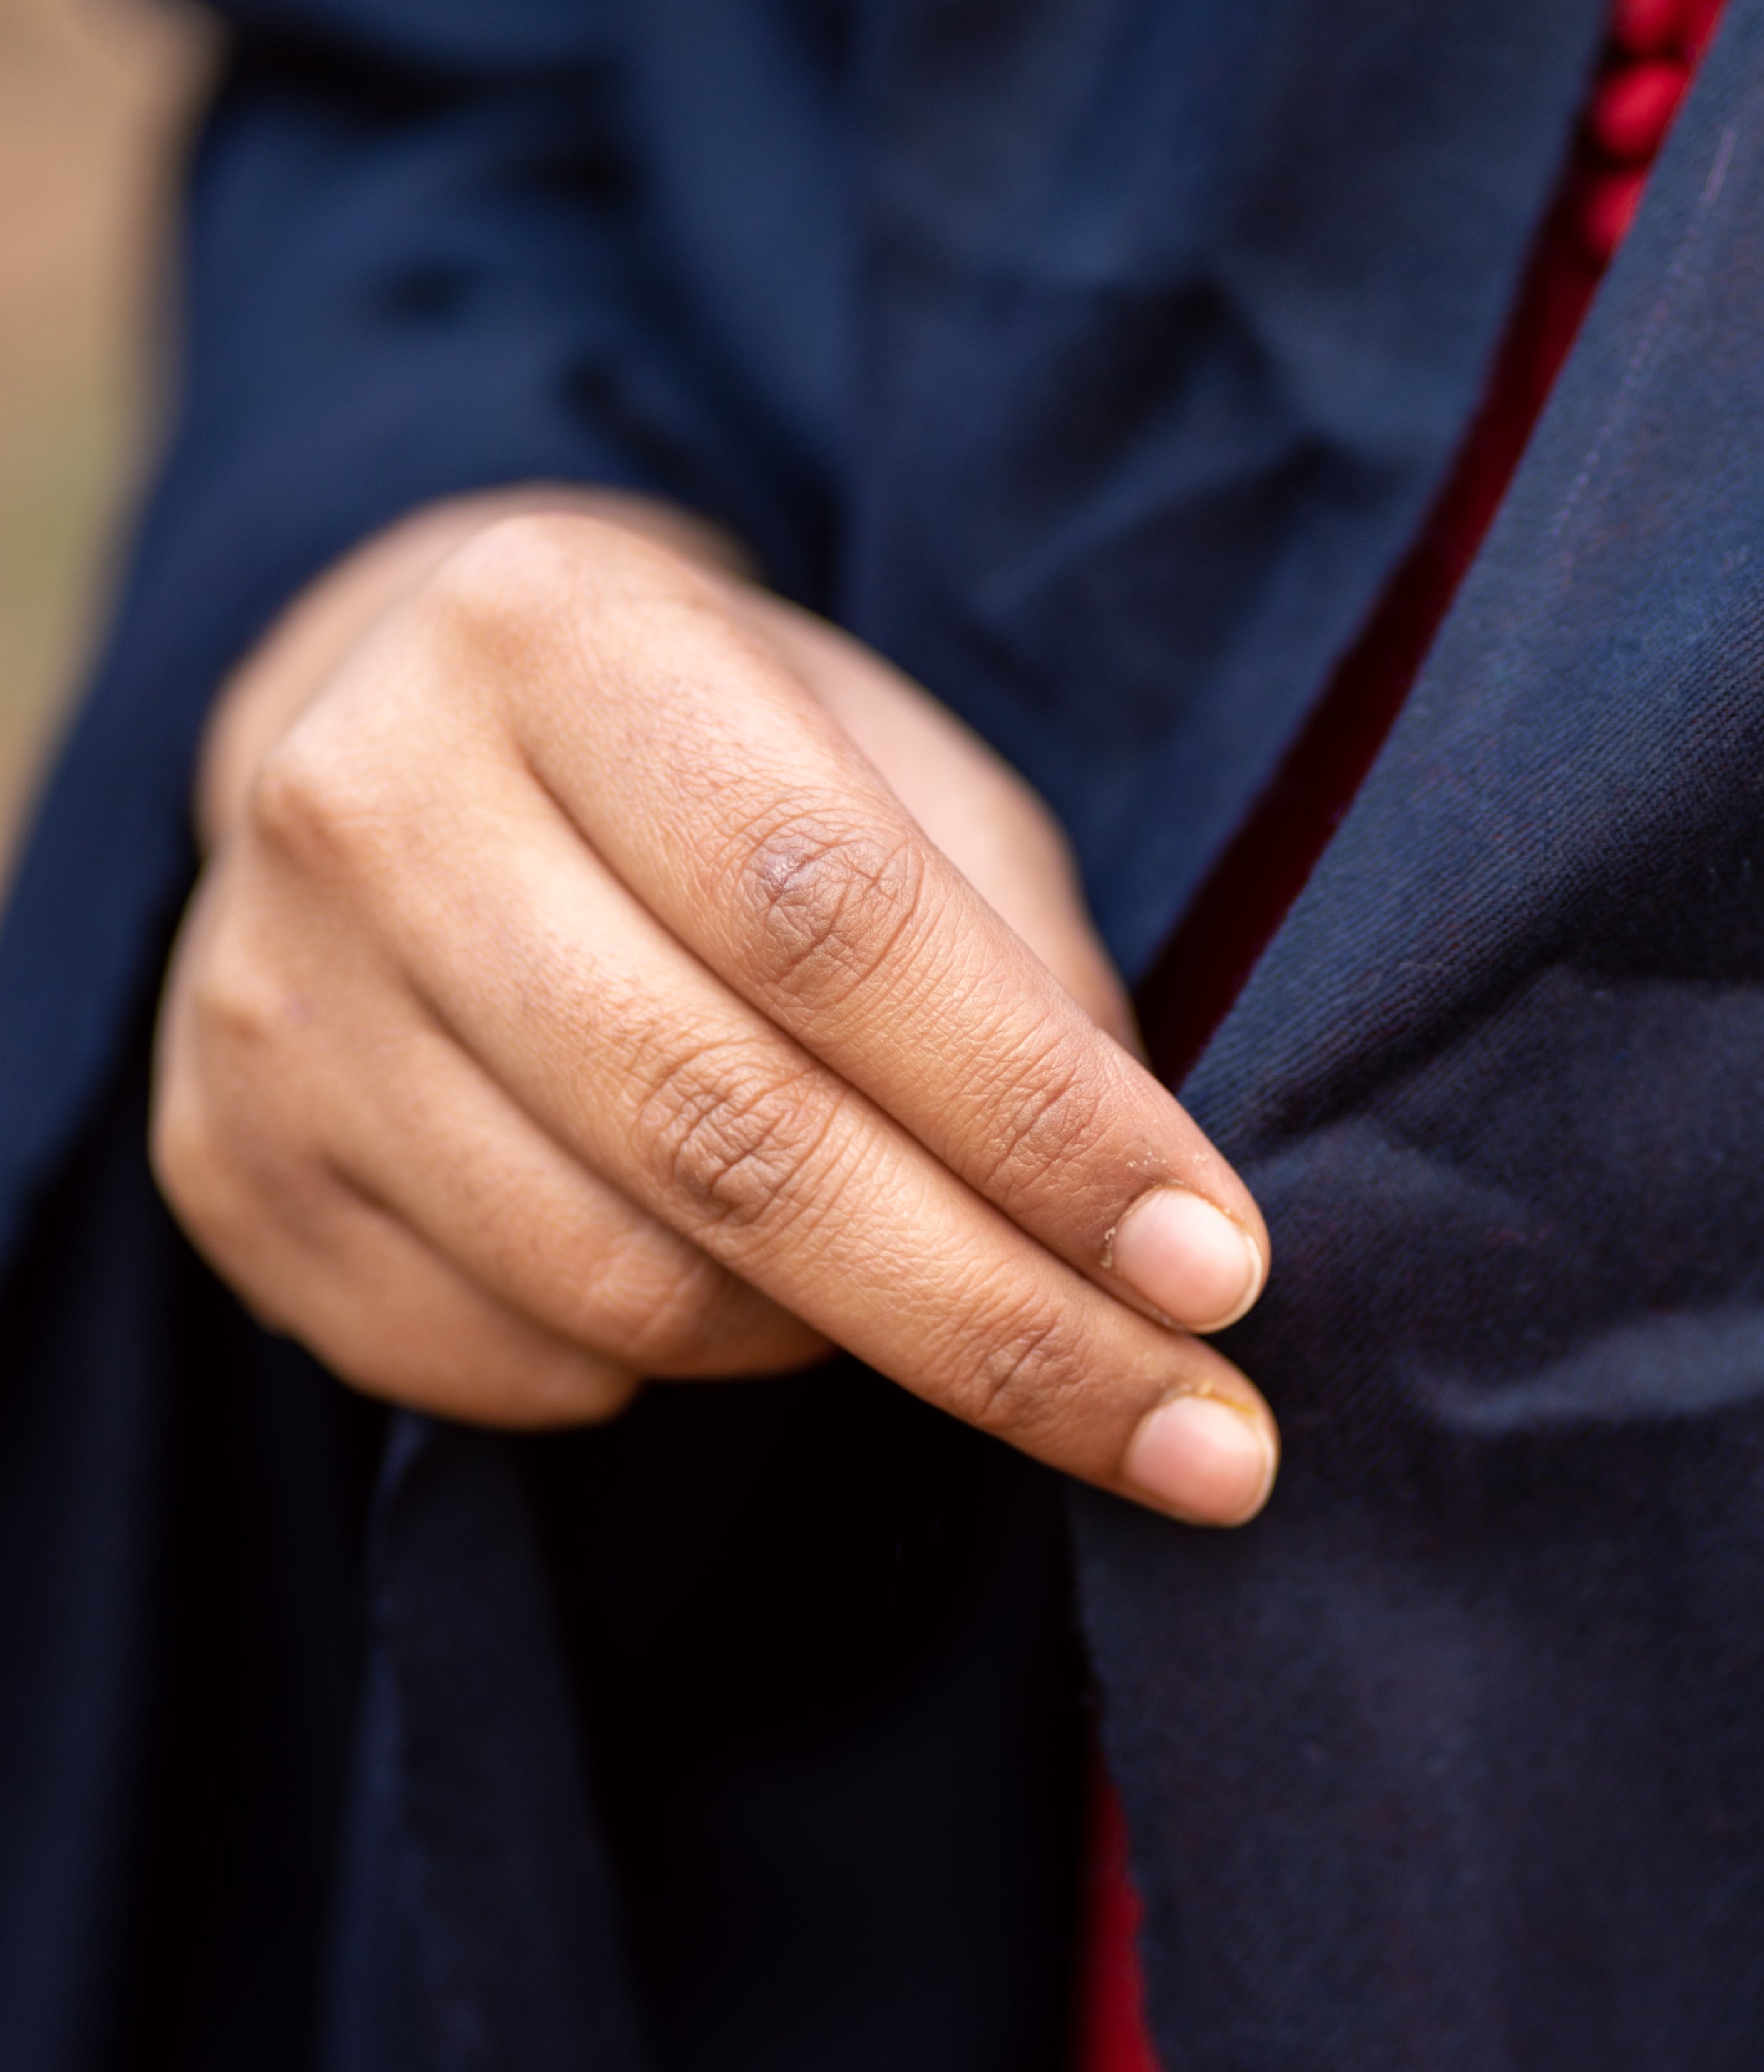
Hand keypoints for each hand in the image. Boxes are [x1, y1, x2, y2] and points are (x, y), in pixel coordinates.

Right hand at [151, 490, 1278, 1520]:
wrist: (397, 744)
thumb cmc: (718, 765)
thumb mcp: (894, 770)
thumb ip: (1025, 960)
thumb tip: (1147, 1226)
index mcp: (556, 631)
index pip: (836, 920)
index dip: (1046, 1123)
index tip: (1221, 1274)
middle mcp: (366, 803)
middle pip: (728, 1135)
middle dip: (1000, 1322)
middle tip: (1199, 1440)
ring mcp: (272, 1006)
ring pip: (626, 1287)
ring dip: (839, 1342)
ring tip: (940, 1296)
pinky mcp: (232, 1176)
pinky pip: (516, 1369)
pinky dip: (675, 1374)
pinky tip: (735, 1288)